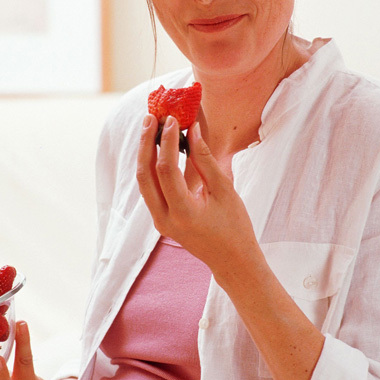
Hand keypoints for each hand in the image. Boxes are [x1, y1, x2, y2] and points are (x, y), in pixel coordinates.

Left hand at [137, 114, 259, 278]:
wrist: (233, 261)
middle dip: (146, 143)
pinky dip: (152, 167)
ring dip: (145, 154)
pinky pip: (151, 189)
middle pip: (145, 175)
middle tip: (150, 118)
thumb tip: (192, 131)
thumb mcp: (225, 191)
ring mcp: (160, 221)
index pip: (166, 169)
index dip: (167, 141)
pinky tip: (157, 149)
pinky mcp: (161, 220)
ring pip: (144, 182)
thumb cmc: (235, 227)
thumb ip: (205, 161)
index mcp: (183, 213)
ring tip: (150, 129)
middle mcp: (165, 219)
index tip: (172, 120)